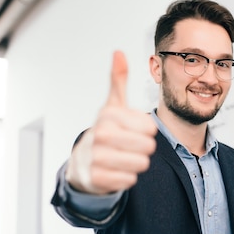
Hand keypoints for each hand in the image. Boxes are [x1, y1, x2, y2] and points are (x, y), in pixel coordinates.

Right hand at [65, 51, 156, 194]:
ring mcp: (96, 157)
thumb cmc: (105, 131)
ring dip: (137, 163)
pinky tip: (116, 170)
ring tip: (123, 157)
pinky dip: (127, 177)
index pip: (150, 127)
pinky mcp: (96, 178)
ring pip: (141, 164)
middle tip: (129, 146)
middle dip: (143, 149)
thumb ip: (118, 81)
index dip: (147, 131)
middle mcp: (99, 134)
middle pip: (148, 147)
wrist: (82, 162)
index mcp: (108, 115)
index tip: (132, 130)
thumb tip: (118, 53)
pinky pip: (130, 180)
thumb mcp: (112, 106)